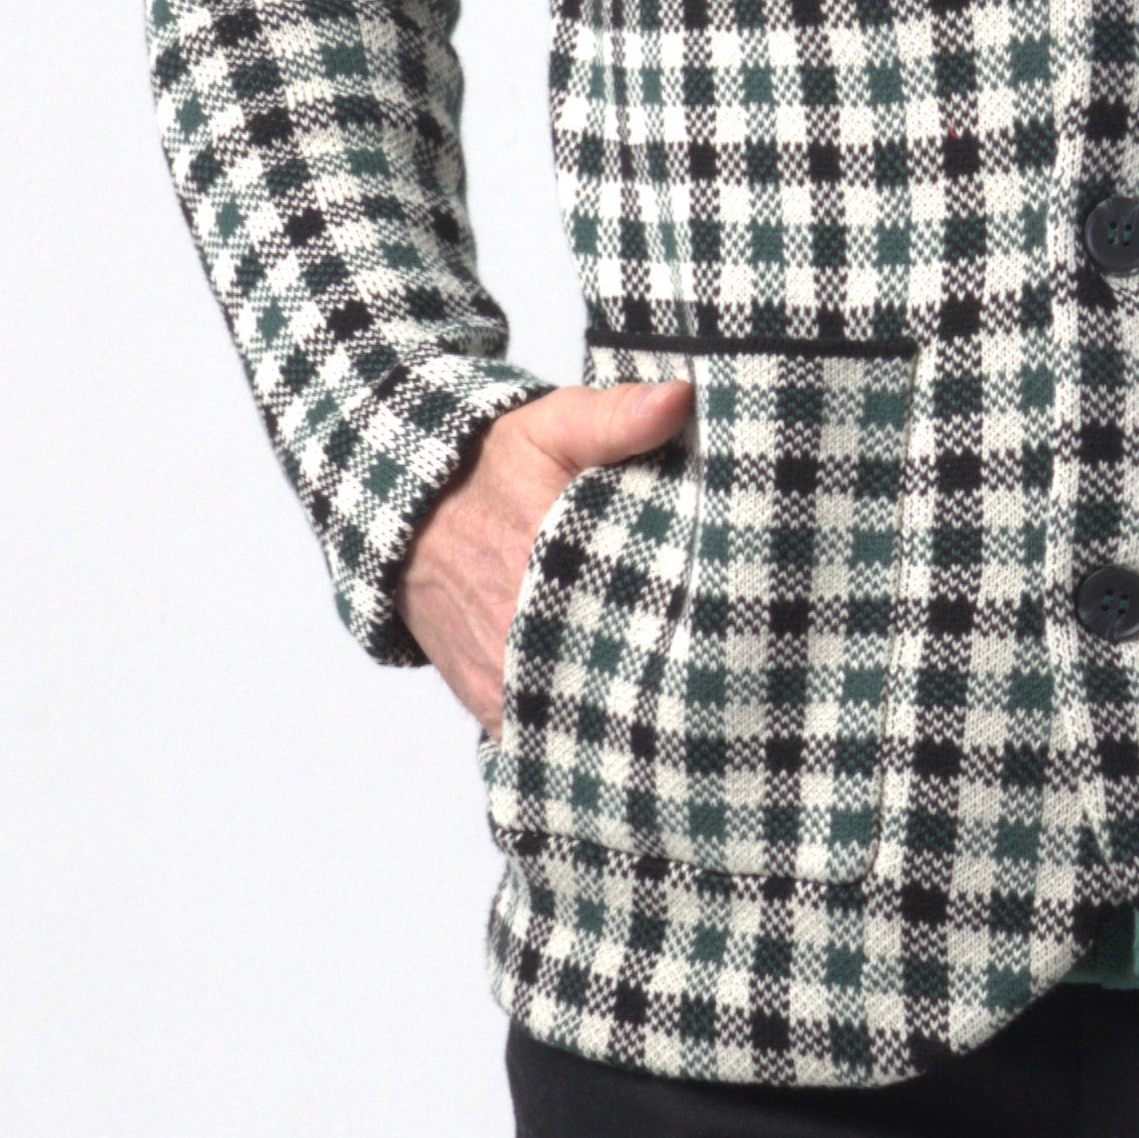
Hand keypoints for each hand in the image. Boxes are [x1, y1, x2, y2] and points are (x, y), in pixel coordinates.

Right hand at [394, 381, 693, 733]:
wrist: (405, 510)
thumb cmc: (490, 462)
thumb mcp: (555, 425)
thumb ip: (618, 417)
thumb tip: (680, 399)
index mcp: (548, 560)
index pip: (638, 614)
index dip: (689, 628)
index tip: (733, 632)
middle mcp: (522, 632)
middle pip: (617, 679)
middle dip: (668, 683)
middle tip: (726, 684)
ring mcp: (504, 676)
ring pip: (583, 718)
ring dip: (628, 717)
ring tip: (689, 716)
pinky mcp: (489, 702)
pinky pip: (545, 737)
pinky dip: (583, 737)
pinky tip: (631, 734)